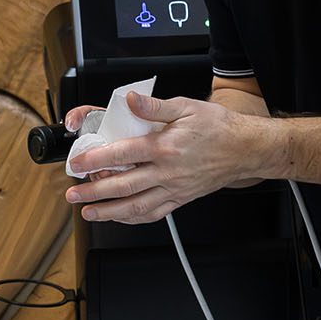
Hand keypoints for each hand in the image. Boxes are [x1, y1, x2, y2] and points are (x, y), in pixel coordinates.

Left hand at [64, 93, 273, 222]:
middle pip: (124, 186)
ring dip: (110, 212)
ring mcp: (174, 188)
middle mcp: (167, 172)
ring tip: (89, 213)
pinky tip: (119, 218)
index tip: (78, 163)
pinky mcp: (181, 198)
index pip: (122, 154)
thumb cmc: (218, 128)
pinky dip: (133, 219)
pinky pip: (154, 214)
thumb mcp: (186, 107)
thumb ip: (154, 106)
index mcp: (165, 147)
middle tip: (74, 195)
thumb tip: (130, 100)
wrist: (246, 149)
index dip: (96, 159)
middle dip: (94, 193)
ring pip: (137, 206)